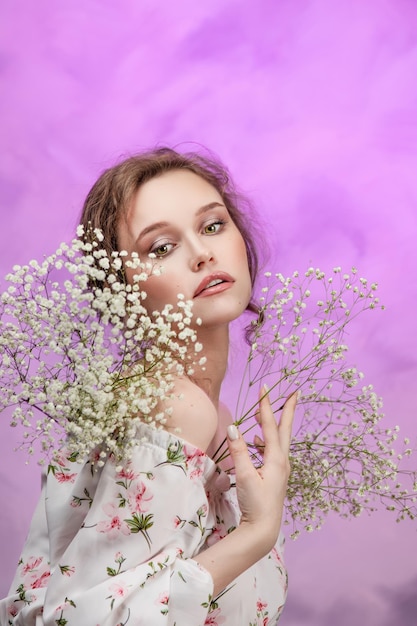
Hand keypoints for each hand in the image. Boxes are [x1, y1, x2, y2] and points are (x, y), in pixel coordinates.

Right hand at [227, 388, 296, 550]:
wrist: (263, 528)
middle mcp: (282, 461)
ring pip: (278, 439)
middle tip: (293, 392)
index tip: (266, 388)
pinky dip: (266, 440)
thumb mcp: (244, 475)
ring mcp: (281, 468)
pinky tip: (257, 441)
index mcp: (276, 458)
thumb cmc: (255, 503)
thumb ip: (238, 451)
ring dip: (272, 424)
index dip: (267, 406)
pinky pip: (272, 450)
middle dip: (287, 410)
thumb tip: (233, 427)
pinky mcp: (275, 475)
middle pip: (284, 429)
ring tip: (263, 413)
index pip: (271, 426)